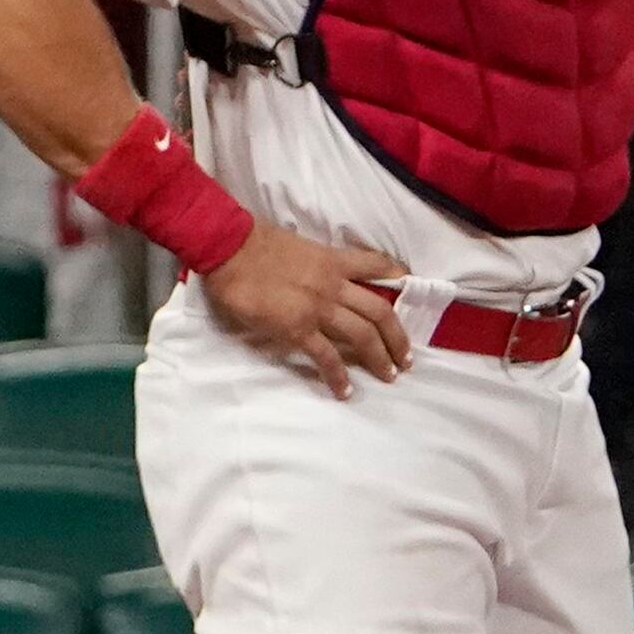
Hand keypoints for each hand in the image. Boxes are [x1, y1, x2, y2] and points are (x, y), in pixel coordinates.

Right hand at [197, 223, 414, 397]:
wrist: (228, 248)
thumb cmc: (252, 242)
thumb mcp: (297, 244)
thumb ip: (314, 262)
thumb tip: (315, 275)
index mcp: (332, 261)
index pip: (374, 266)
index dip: (394, 277)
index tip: (405, 286)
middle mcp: (334, 285)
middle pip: (379, 312)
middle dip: (397, 337)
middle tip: (404, 357)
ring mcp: (318, 308)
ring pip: (363, 335)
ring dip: (380, 358)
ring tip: (388, 375)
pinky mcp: (298, 329)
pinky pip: (327, 356)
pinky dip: (339, 376)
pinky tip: (345, 391)